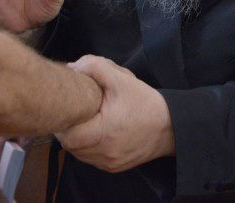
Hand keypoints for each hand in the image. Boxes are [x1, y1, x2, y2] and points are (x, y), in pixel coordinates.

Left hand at [55, 56, 174, 172]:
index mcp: (104, 134)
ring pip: (79, 155)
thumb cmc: (145, 103)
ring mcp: (109, 164)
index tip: (67, 108)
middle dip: (68, 130)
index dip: (63, 121)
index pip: (67, 136)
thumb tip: (72, 68)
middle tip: (73, 113)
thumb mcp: (122, 79)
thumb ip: (95, 67)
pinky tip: (94, 132)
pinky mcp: (115, 168)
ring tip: (83, 122)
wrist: (171, 126)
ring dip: (77, 140)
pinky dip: (88, 148)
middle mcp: (105, 154)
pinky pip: (91, 159)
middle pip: (70, 147)